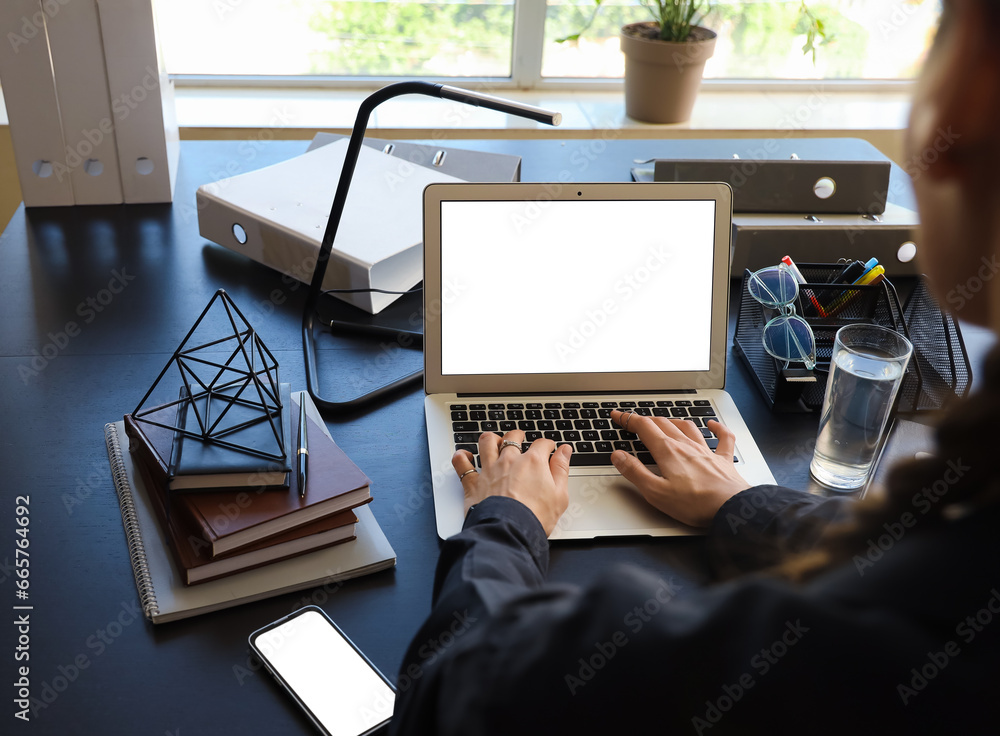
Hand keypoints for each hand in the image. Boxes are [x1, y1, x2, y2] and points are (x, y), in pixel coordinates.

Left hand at [452, 431, 571, 535]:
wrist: (509, 532)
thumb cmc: (534, 517)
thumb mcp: (560, 495)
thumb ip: (561, 469)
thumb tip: (565, 451)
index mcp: (533, 462)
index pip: (542, 444)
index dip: (547, 445)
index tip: (549, 448)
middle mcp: (509, 460)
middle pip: (513, 437)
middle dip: (518, 435)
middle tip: (521, 438)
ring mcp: (489, 469)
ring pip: (487, 442)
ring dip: (491, 439)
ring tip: (494, 441)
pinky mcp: (473, 482)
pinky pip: (461, 463)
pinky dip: (461, 457)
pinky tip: (465, 456)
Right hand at [610, 410, 750, 526]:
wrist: (731, 508)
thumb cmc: (695, 503)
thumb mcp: (655, 492)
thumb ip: (634, 472)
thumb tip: (618, 456)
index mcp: (668, 452)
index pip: (644, 427)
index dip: (627, 419)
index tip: (618, 416)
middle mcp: (686, 446)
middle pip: (663, 424)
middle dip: (645, 419)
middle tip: (634, 421)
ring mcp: (706, 451)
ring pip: (688, 427)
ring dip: (673, 421)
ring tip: (665, 422)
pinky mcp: (723, 460)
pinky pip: (722, 437)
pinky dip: (717, 428)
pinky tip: (712, 424)